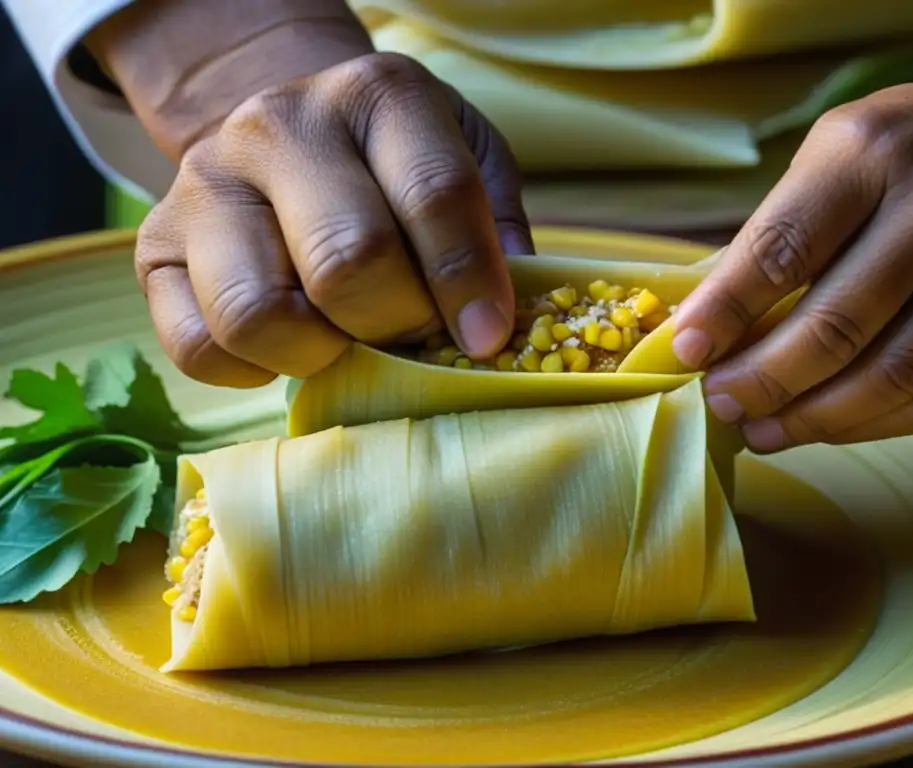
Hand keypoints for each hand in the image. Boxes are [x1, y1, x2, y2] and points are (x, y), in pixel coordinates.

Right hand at [91, 1, 531, 387]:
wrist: (288, 136)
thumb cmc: (395, 164)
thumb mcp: (465, 162)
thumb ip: (495, 231)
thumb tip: (498, 325)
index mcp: (377, 95)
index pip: (433, 197)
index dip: (468, 284)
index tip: (485, 338)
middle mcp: (279, 126)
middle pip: (347, 261)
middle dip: (397, 323)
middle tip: (413, 332)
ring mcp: (205, 184)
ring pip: (259, 314)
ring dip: (321, 352)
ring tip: (347, 336)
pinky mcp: (154, 247)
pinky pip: (199, 347)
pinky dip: (256, 369)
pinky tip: (292, 343)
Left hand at [671, 56, 912, 451]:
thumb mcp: (841, 151)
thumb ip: (780, 228)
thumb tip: (708, 317)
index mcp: (869, 155)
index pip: (780, 251)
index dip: (724, 313)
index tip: (684, 352)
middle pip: (833, 327)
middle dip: (762, 380)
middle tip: (721, 402)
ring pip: (891, 375)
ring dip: (814, 418)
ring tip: (763, 429)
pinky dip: (880, 425)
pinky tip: (832, 428)